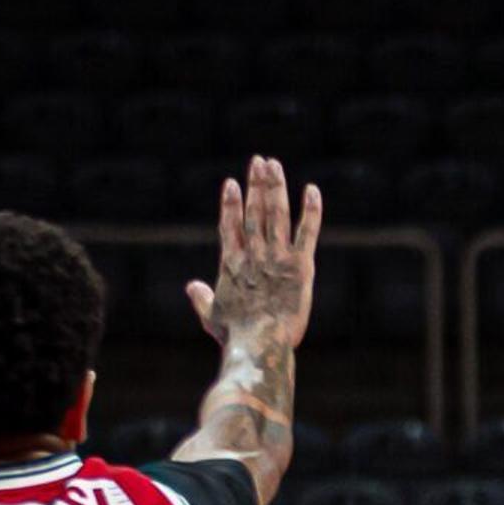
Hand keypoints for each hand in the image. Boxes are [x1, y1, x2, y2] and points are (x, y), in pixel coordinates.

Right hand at [185, 155, 320, 352]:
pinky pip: (307, 231)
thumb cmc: (235, 335)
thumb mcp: (211, 316)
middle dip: (256, 184)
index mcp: (232, 263)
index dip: (230, 203)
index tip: (231, 184)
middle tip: (258, 162)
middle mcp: (254, 253)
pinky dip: (310, 210)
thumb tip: (192, 286)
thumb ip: (202, 298)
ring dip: (274, 187)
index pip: (229, 225)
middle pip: (254, 211)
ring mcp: (277, 257)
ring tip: (273, 165)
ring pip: (276, 213)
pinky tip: (311, 189)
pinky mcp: (300, 265)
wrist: (260, 343)